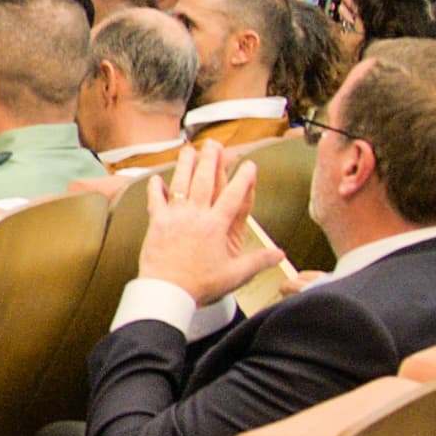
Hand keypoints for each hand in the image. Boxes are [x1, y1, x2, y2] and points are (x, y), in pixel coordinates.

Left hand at [133, 145, 277, 304]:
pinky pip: (155, 200)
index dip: (244, 178)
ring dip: (185, 164)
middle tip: (215, 144)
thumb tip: (280, 255)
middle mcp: (196, 215)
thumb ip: (259, 261)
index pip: (234, 195)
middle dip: (211, 159)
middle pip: (205, 180)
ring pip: (180, 183)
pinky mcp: (157, 223)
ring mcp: (174, 217)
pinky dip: (155, 189)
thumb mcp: (235, 275)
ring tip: (189, 150)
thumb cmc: (200, 285)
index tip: (249, 164)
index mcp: (216, 225)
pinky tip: (156, 179)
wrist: (167, 292)